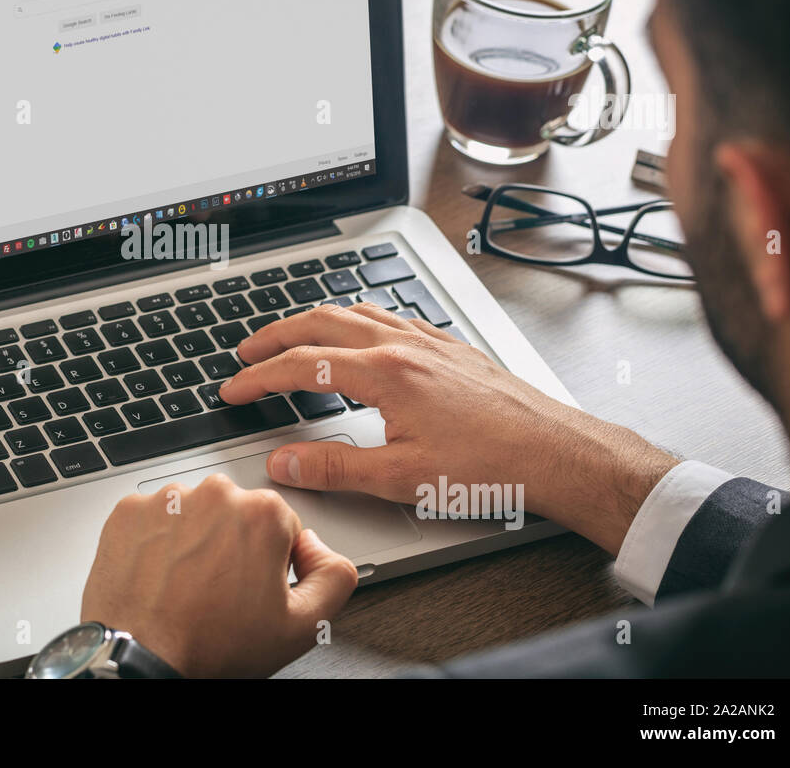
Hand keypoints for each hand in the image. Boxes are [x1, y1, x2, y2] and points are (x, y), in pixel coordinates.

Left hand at [81, 474, 357, 677]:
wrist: (142, 658)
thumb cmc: (211, 645)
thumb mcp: (302, 626)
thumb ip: (335, 576)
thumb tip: (321, 549)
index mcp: (263, 513)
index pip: (281, 525)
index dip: (271, 561)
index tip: (253, 586)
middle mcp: (216, 494)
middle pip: (236, 513)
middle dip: (233, 545)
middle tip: (220, 590)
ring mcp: (168, 499)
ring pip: (194, 513)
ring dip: (194, 540)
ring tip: (186, 585)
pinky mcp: (129, 510)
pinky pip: (154, 517)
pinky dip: (156, 540)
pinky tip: (160, 574)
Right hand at [218, 303, 678, 553]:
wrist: (556, 452)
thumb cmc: (491, 466)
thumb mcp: (400, 478)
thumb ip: (333, 467)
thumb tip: (283, 463)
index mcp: (384, 373)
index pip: (301, 367)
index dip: (259, 378)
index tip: (233, 390)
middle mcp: (403, 346)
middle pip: (320, 322)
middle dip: (275, 335)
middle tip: (246, 352)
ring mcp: (428, 340)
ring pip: (355, 311)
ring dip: (313, 321)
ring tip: (291, 336)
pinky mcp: (449, 347)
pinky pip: (390, 315)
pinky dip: (357, 318)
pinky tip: (361, 333)